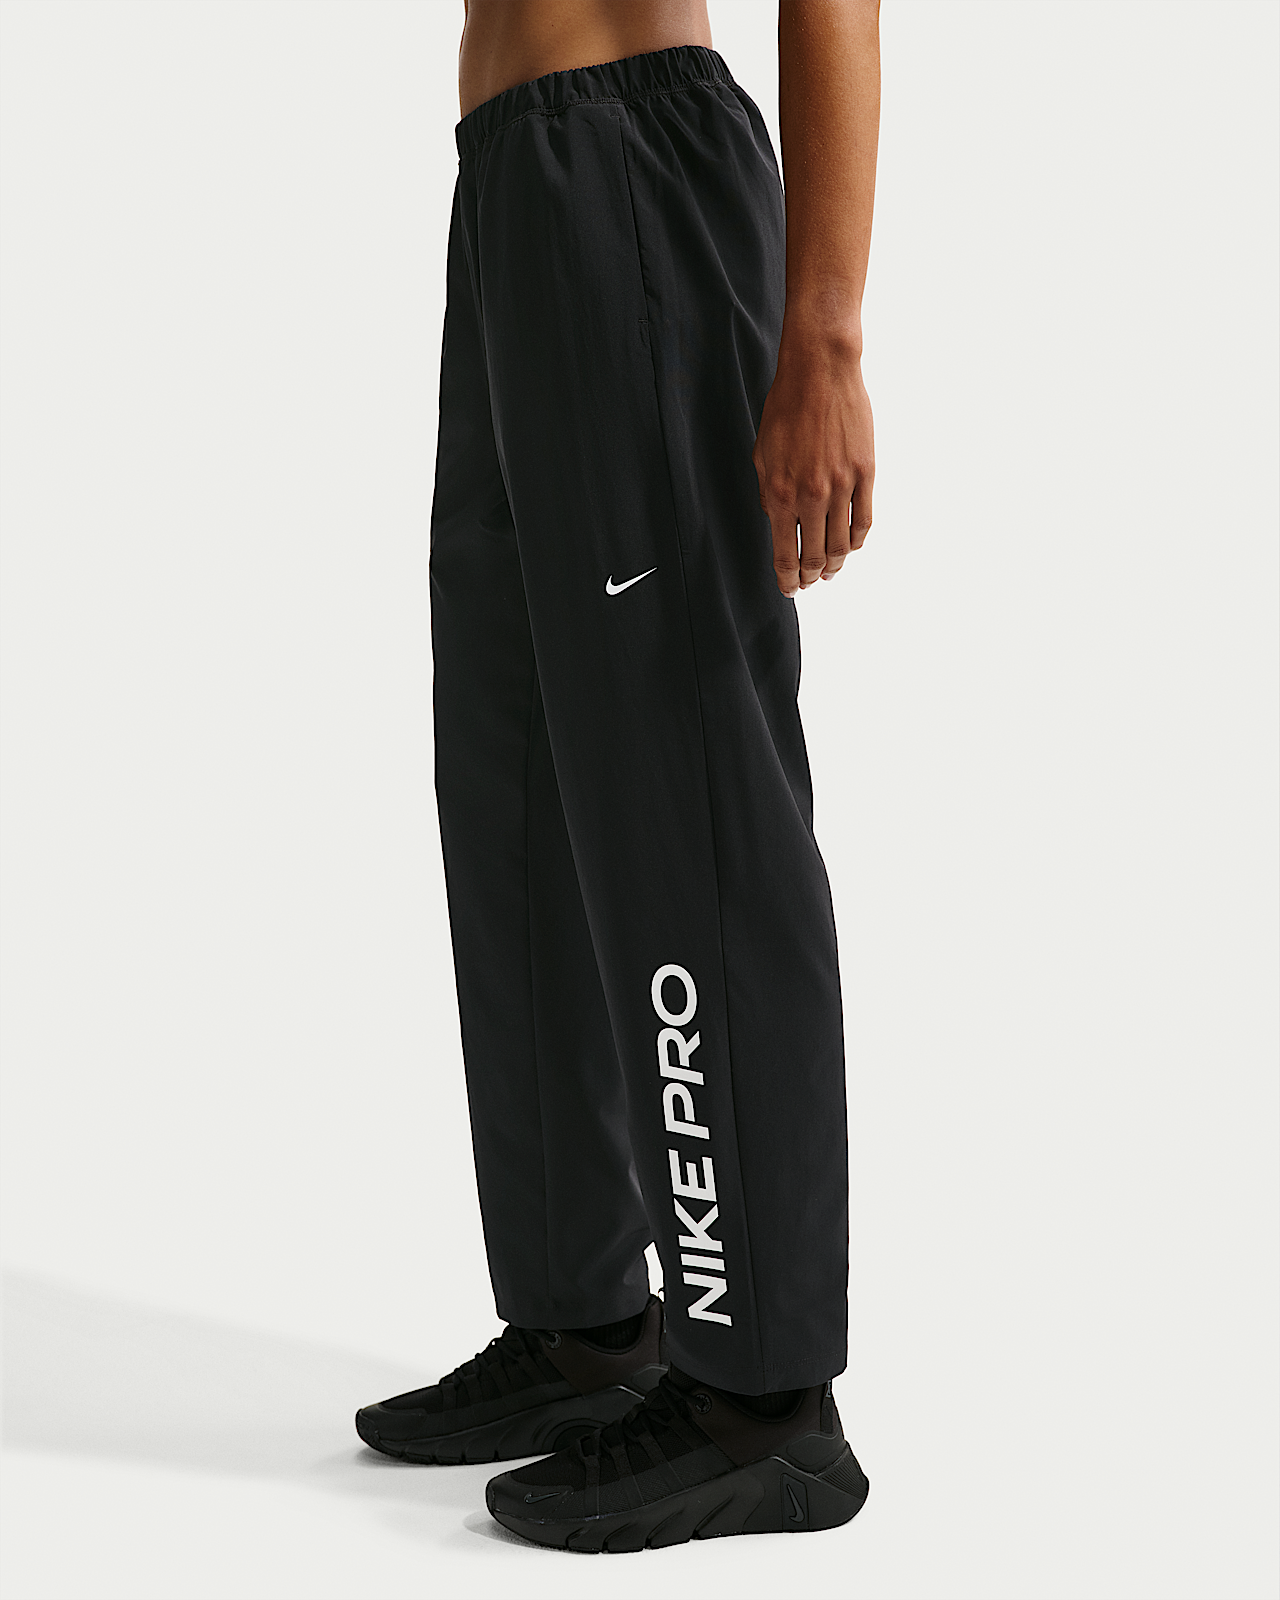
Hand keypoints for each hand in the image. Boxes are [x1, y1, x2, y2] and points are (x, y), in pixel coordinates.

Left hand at [752, 316, 874, 597]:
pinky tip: (850, 545)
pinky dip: (856, 540)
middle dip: (810, 576)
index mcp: (781, 494)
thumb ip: (771, 496)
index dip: (788, 579)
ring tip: (829, 569)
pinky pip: (864, 521)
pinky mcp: (866, 473)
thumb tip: (780, 525)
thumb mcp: (762, 457)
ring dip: (835, 564)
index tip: (790, 589)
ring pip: (841, 545)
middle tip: (810, 581)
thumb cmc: (785, 410)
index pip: (785, 555)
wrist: (820, 373)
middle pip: (815, 556)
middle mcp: (812, 496)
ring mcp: (842, 486)